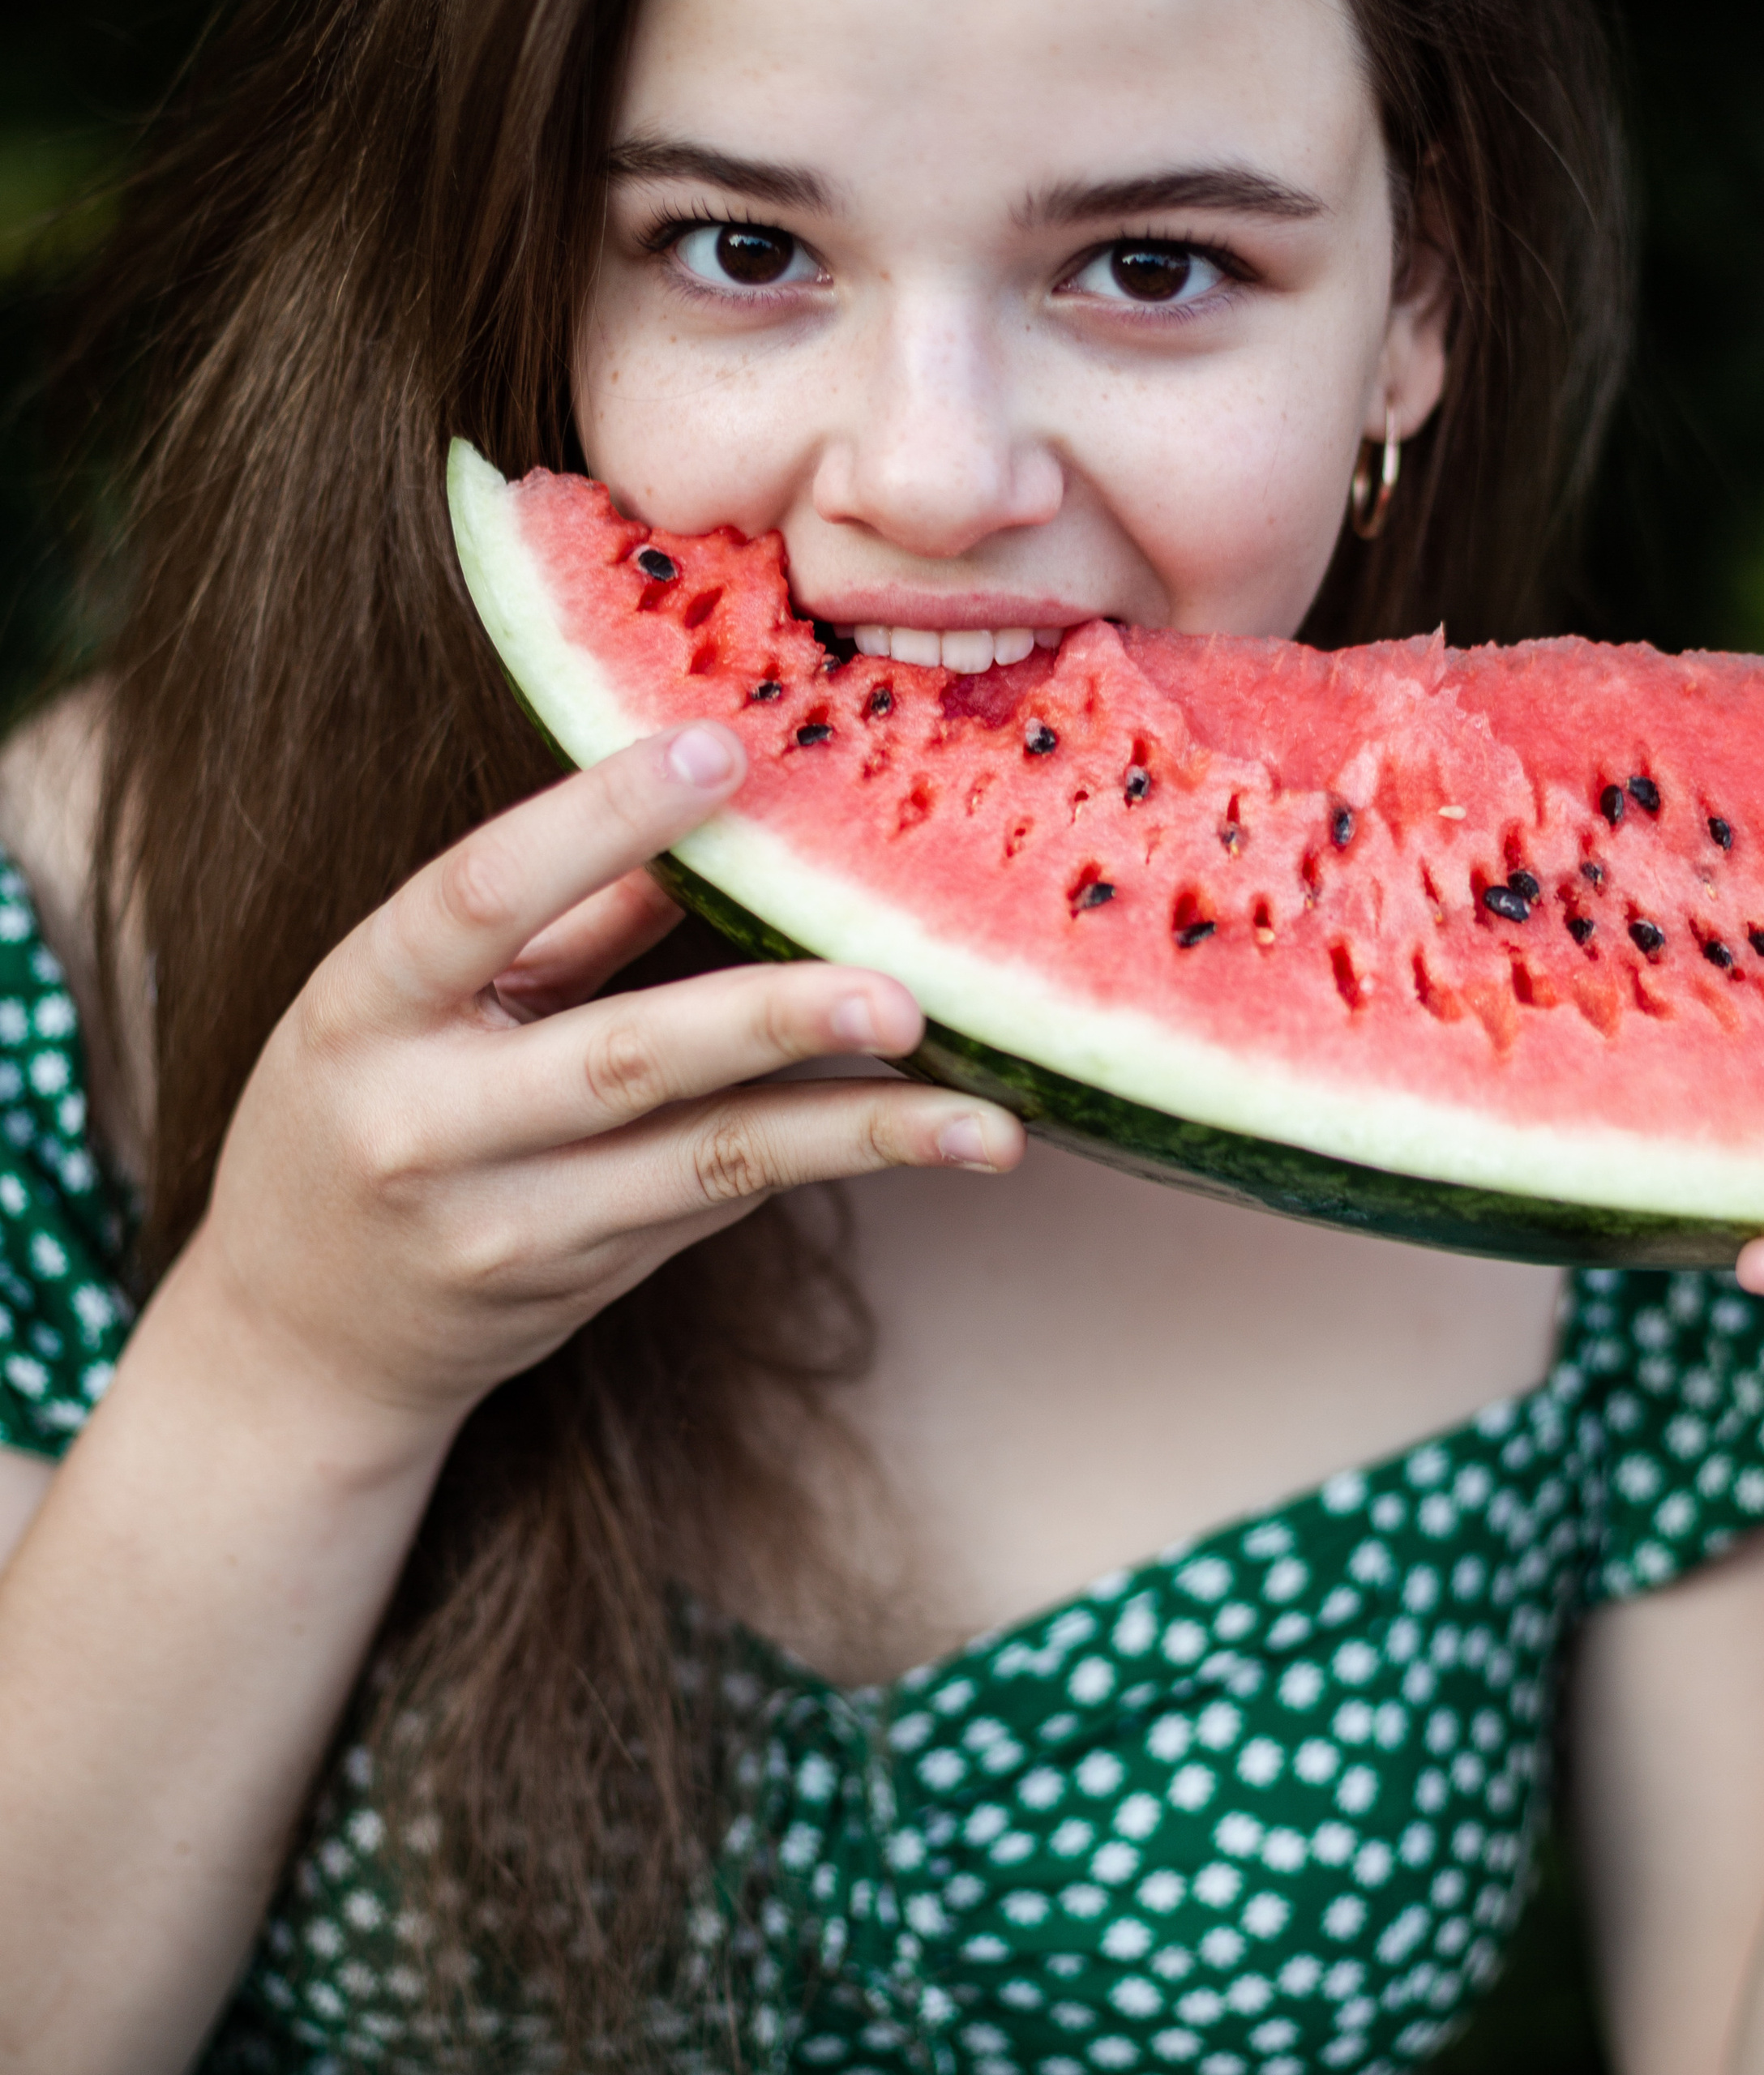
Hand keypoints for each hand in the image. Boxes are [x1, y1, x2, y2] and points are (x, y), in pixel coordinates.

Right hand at [169, 720, 1022, 1435]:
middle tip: (901, 989)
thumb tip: (694, 819)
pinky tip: (929, 1134)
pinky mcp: (585, 1280)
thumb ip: (547, 922)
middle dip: (769, 1019)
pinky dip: (822, 1156)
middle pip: (623, 1059)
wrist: (305, 1336)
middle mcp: (427, 1127)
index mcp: (359, 1010)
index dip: (599, 820)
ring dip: (856, 1134)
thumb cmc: (360, 1113)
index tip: (724, 746)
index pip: (479, 899)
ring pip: (708, 1164)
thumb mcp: (403, 1001)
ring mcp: (510, 1225)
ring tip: (986, 1123)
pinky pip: (719, 1201)